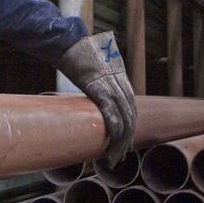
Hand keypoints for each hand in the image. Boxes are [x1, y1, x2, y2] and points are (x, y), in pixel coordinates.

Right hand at [55, 32, 136, 165]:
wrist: (71, 44)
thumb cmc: (80, 55)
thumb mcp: (97, 71)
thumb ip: (100, 84)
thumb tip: (92, 99)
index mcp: (122, 82)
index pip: (131, 112)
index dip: (129, 130)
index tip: (125, 146)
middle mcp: (122, 86)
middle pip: (131, 119)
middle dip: (126, 141)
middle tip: (120, 158)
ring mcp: (112, 87)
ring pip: (124, 121)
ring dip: (120, 142)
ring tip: (113, 158)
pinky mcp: (101, 90)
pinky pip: (112, 115)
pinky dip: (113, 130)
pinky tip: (110, 143)